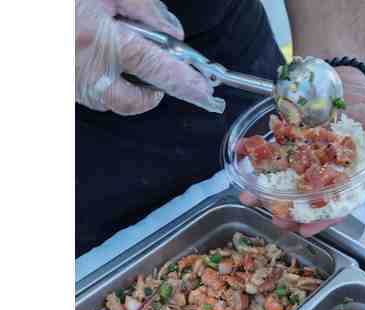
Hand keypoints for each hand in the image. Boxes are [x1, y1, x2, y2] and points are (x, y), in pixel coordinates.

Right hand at [76, 0, 225, 114]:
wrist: (20, 11)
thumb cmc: (63, 3)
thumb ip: (145, 9)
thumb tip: (173, 33)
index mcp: (102, 40)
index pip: (156, 69)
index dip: (184, 82)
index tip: (204, 91)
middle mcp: (87, 69)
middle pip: (135, 100)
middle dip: (157, 95)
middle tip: (168, 82)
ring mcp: (72, 83)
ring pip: (115, 103)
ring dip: (133, 92)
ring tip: (134, 66)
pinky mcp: (63, 88)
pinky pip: (96, 97)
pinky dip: (110, 87)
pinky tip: (108, 65)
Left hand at [240, 67, 364, 236]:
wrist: (344, 81)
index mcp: (344, 178)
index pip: (335, 205)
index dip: (322, 220)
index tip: (306, 231)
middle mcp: (321, 174)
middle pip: (304, 201)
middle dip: (288, 213)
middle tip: (275, 220)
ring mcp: (300, 161)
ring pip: (281, 183)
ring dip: (264, 193)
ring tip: (249, 199)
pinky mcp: (284, 144)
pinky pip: (267, 155)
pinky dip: (252, 157)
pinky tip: (240, 162)